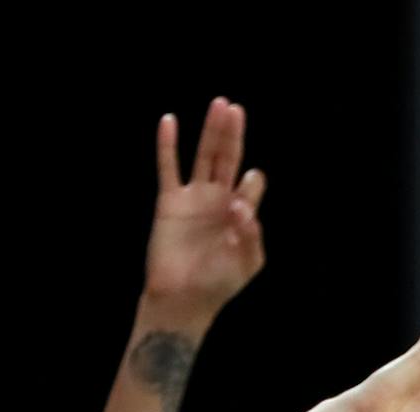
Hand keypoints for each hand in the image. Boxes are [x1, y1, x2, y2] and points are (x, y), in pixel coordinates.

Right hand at [147, 99, 265, 318]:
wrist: (182, 299)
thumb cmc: (217, 285)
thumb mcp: (246, 262)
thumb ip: (252, 234)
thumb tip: (242, 204)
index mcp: (241, 214)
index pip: (251, 184)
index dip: (250, 188)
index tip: (240, 211)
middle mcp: (219, 201)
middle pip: (228, 159)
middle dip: (233, 135)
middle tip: (235, 109)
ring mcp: (194, 199)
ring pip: (204, 156)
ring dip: (212, 132)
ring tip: (219, 105)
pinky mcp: (169, 202)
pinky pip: (168, 167)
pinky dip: (167, 145)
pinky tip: (169, 121)